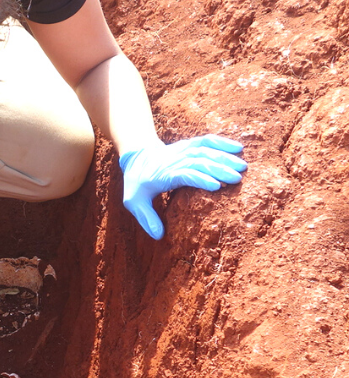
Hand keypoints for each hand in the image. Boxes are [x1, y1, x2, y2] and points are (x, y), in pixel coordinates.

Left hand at [119, 135, 246, 239]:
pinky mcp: (189, 145)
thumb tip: (158, 236)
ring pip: (205, 150)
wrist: (136, 157)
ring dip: (224, 157)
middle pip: (199, 162)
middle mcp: (175, 160)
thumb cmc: (137, 183)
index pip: (184, 174)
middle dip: (219, 169)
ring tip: (243, 166)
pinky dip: (222, 142)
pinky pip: (206, 141)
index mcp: (163, 174)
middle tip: (237, 179)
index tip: (217, 187)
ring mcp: (182, 150)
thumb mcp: (134, 202)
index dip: (200, 179)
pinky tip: (239, 148)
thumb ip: (146, 218)